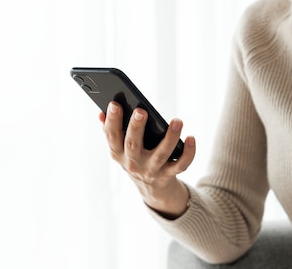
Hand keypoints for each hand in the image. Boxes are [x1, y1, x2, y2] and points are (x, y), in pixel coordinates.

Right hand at [99, 102, 195, 217]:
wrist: (151, 188)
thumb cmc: (135, 158)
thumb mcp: (120, 149)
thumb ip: (111, 131)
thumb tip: (101, 113)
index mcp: (118, 153)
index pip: (112, 136)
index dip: (112, 121)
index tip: (114, 104)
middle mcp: (133, 163)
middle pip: (133, 145)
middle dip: (136, 127)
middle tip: (141, 110)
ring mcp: (151, 170)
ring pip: (161, 154)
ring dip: (170, 137)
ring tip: (178, 121)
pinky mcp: (168, 174)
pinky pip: (180, 165)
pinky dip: (188, 153)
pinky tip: (191, 138)